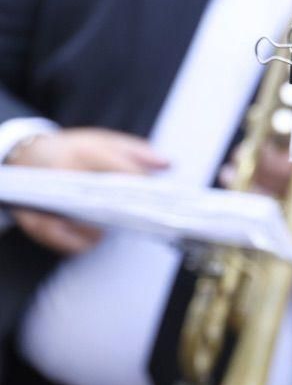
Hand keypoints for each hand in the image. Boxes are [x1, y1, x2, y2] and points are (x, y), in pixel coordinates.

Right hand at [6, 128, 168, 254]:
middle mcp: (65, 176)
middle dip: (129, 214)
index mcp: (86, 153)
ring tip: (120, 226)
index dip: (145, 188)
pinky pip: (68, 243)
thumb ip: (138, 152)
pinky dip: (84, 243)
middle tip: (147, 221)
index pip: (123, 172)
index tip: (164, 199)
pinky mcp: (36, 223)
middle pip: (106, 202)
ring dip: (107, 230)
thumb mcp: (106, 141)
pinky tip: (96, 237)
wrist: (29, 156)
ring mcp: (49, 202)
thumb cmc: (76, 150)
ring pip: (88, 228)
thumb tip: (168, 165)